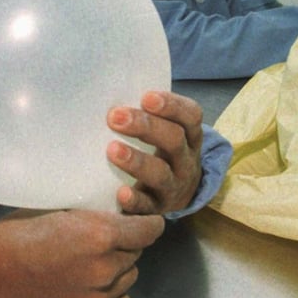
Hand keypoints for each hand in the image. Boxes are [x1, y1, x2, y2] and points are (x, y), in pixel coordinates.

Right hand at [0, 209, 164, 297]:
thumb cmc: (22, 232)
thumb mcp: (64, 211)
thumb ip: (96, 217)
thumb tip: (122, 215)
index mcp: (101, 235)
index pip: (149, 230)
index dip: (149, 223)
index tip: (145, 222)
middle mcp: (106, 268)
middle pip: (137, 254)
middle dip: (125, 245)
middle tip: (102, 241)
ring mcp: (98, 297)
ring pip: (129, 278)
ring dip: (118, 269)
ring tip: (93, 263)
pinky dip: (113, 294)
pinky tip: (94, 285)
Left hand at [105, 90, 203, 214]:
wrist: (178, 194)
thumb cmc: (161, 150)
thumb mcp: (165, 131)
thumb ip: (145, 113)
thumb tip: (107, 89)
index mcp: (190, 136)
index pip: (190, 116)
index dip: (171, 106)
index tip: (146, 97)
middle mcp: (185, 161)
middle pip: (173, 140)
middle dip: (145, 126)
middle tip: (115, 117)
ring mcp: (173, 186)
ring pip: (161, 174)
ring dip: (137, 161)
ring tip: (112, 149)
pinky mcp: (156, 208)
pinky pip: (147, 207)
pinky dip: (135, 200)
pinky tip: (121, 193)